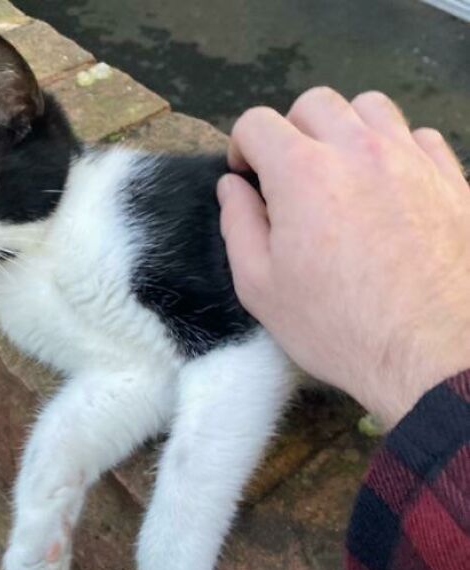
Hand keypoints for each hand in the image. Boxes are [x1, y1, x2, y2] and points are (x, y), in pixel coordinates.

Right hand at [218, 88, 469, 428]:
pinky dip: (393, 149)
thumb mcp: (259, 287)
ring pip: (369, 108)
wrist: (428, 354)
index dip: (241, 148)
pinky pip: (417, 136)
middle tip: (289, 179)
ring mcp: (411, 159)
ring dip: (343, 131)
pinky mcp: (451, 178)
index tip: (247, 178)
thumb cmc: (334, 326)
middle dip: (290, 132)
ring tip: (340, 175)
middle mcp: (358, 150)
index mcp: (302, 174)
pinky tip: (387, 188)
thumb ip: (238, 225)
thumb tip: (232, 186)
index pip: (257, 123)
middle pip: (314, 104)